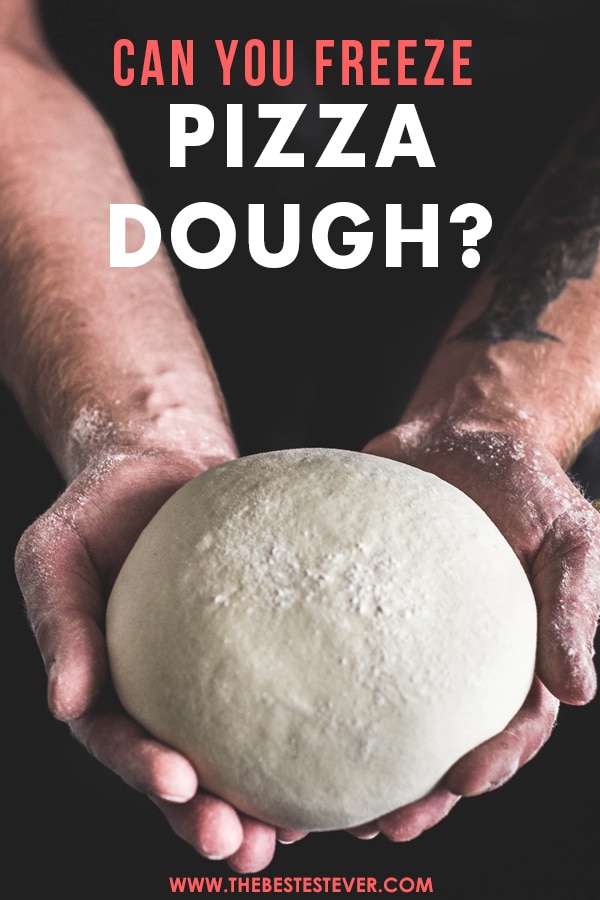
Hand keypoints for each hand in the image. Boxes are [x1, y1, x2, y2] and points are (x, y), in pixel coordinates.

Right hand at [14, 449, 305, 871]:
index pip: (119, 740)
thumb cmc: (99, 509)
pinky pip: (286, 689)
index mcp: (109, 682)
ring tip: (294, 831)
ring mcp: (216, 674)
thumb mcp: (55, 553)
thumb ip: (58, 622)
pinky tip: (342, 749)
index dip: (143, 770)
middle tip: (243, 846)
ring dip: (264, 799)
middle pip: (184, 771)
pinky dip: (309, 728)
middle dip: (210, 817)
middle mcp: (164, 691)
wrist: (162, 466)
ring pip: (241, 750)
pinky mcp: (265, 644)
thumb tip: (64, 702)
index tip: (178, 783)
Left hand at [355, 423, 599, 841]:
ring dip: (367, 773)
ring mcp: (406, 642)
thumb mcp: (567, 536)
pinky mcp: (360, 616)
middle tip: (388, 825)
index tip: (464, 782)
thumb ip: (574, 605)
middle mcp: (459, 662)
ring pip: (389, 722)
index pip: (514, 726)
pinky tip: (290, 730)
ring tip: (332, 812)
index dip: (495, 761)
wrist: (456, 436)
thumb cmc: (521, 485)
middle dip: (423, 795)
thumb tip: (579, 693)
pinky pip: (340, 665)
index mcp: (515, 655)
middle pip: (446, 744)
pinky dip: (322, 705)